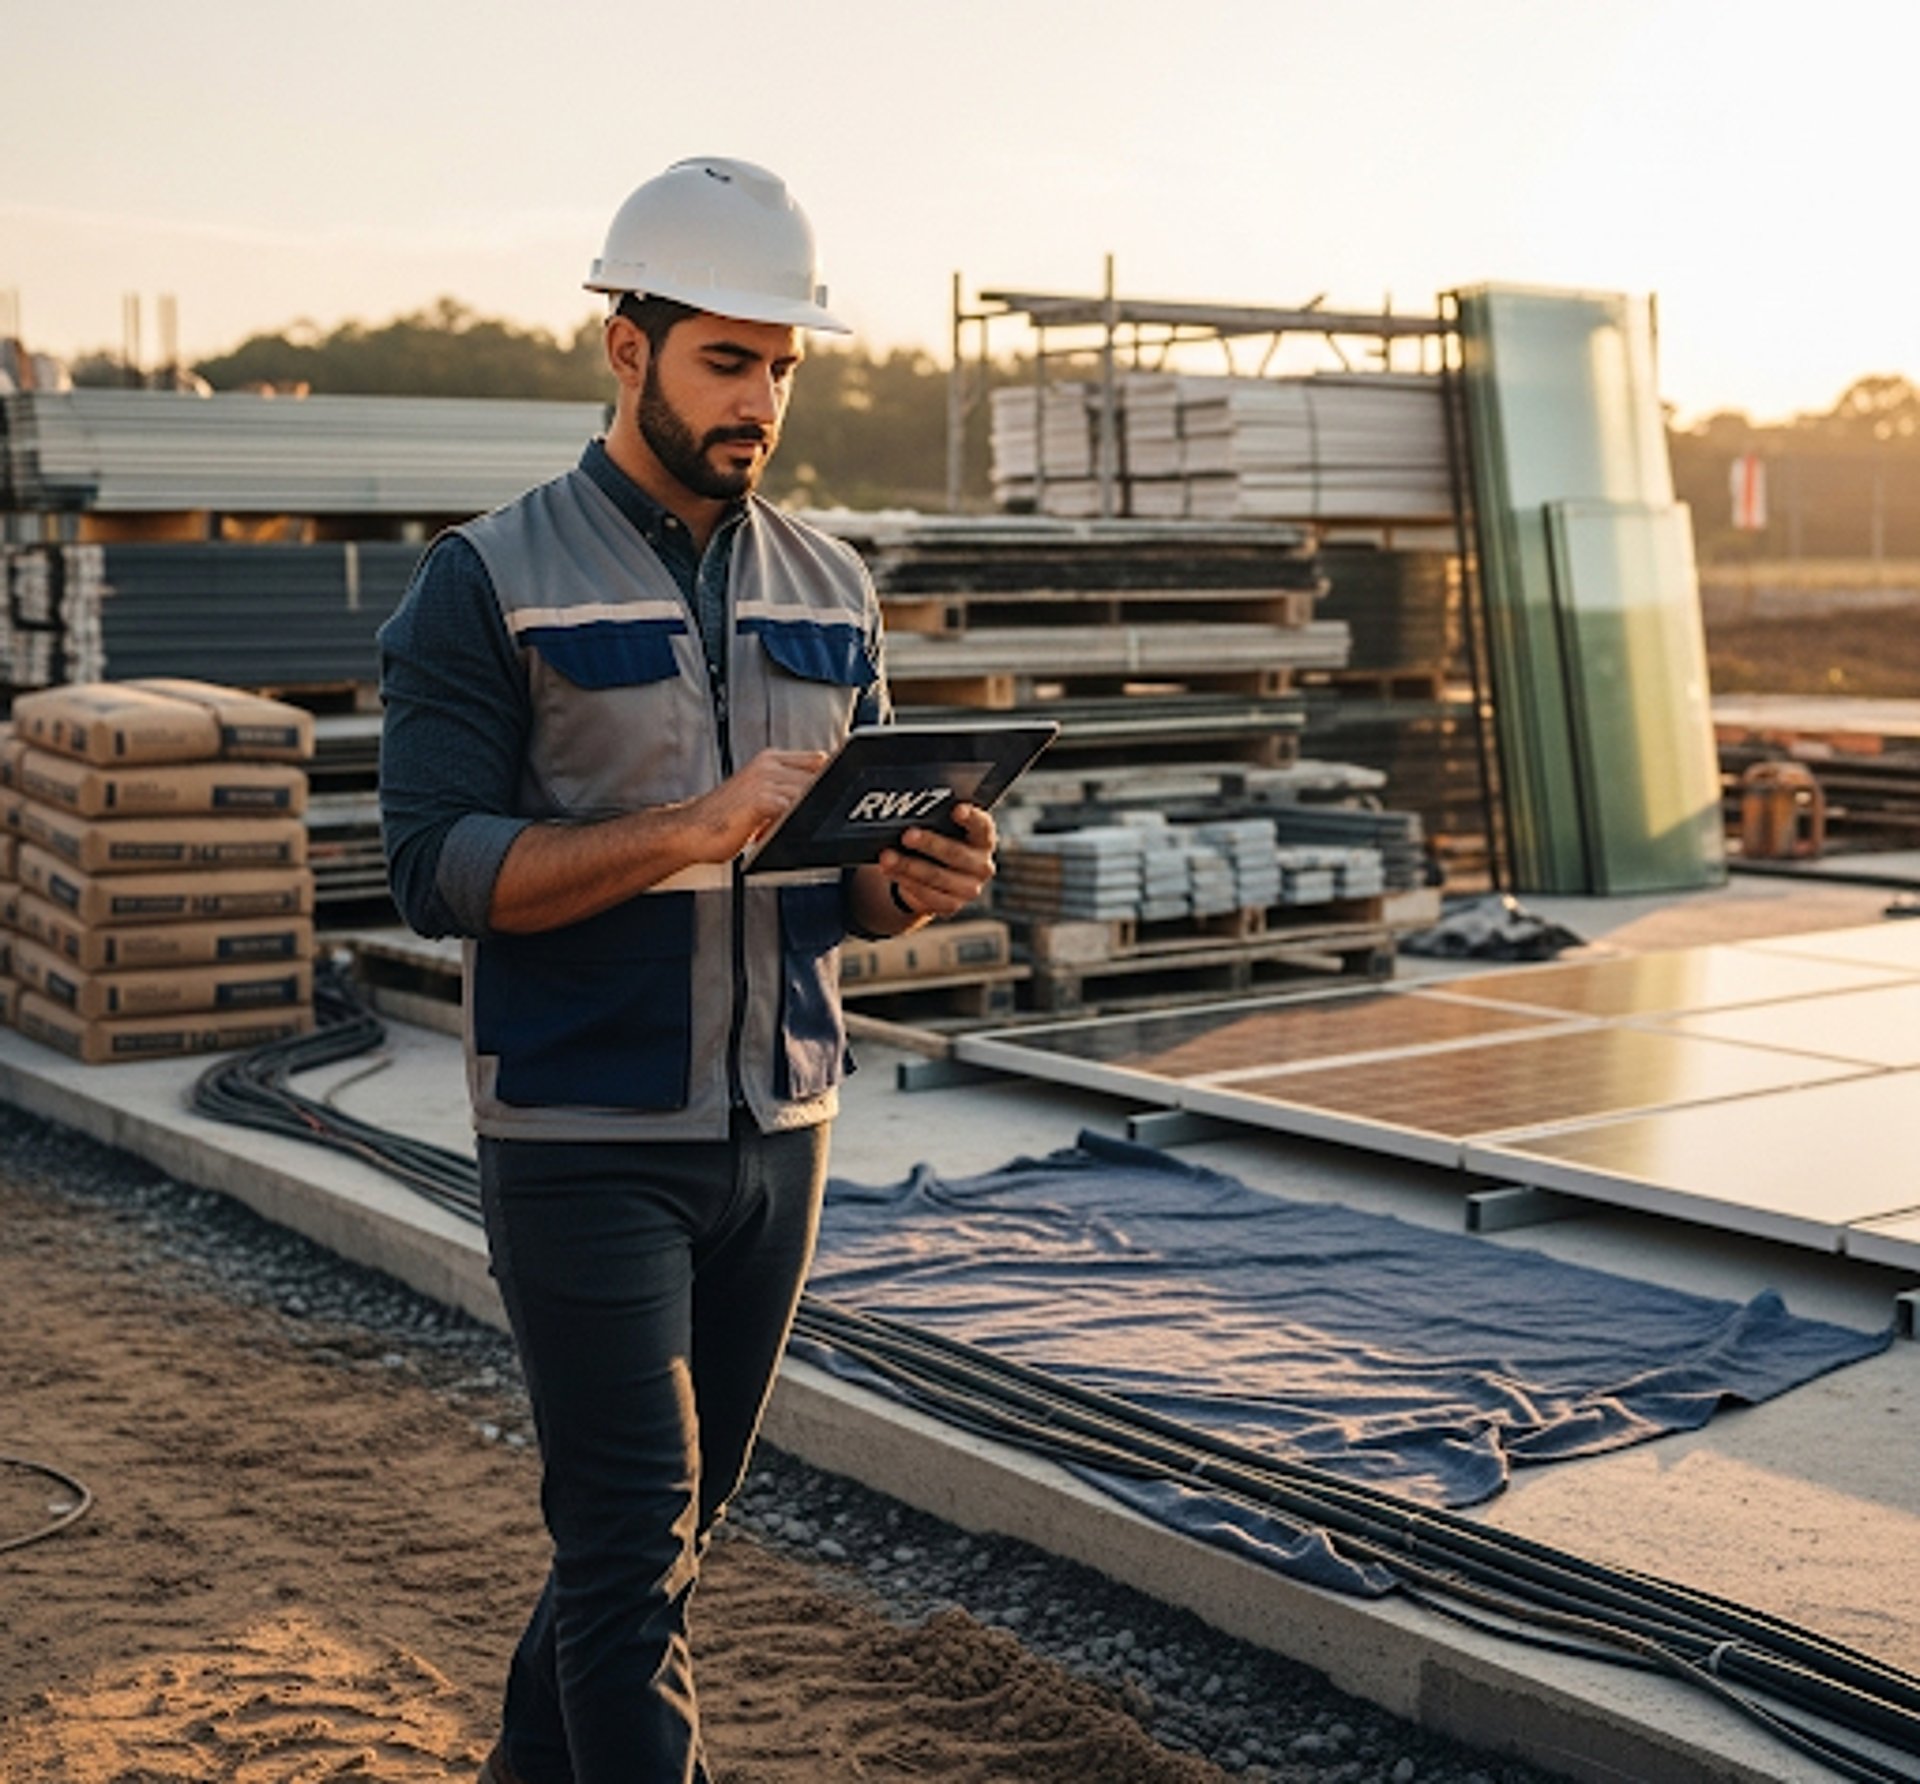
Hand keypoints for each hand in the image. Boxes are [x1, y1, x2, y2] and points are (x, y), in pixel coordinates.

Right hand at [685, 749, 827, 862]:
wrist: (689, 831)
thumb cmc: (723, 819)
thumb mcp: (761, 796)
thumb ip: (787, 792)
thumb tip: (820, 800)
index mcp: (771, 759)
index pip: (818, 760)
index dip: (829, 781)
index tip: (831, 799)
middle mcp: (769, 765)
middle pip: (819, 776)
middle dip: (820, 802)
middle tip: (808, 822)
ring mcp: (765, 780)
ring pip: (809, 793)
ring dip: (805, 816)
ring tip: (780, 830)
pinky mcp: (761, 800)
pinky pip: (794, 809)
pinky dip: (793, 824)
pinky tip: (773, 834)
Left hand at [879, 802, 996, 919]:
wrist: (936, 877)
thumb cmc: (939, 843)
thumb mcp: (942, 830)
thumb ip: (936, 821)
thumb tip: (910, 815)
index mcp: (983, 840)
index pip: (982, 826)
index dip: (971, 818)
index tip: (957, 810)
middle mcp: (982, 865)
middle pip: (956, 853)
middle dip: (929, 844)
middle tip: (906, 836)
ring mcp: (970, 888)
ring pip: (937, 877)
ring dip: (909, 866)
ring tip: (887, 857)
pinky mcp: (953, 905)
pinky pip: (928, 896)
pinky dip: (907, 882)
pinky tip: (892, 872)